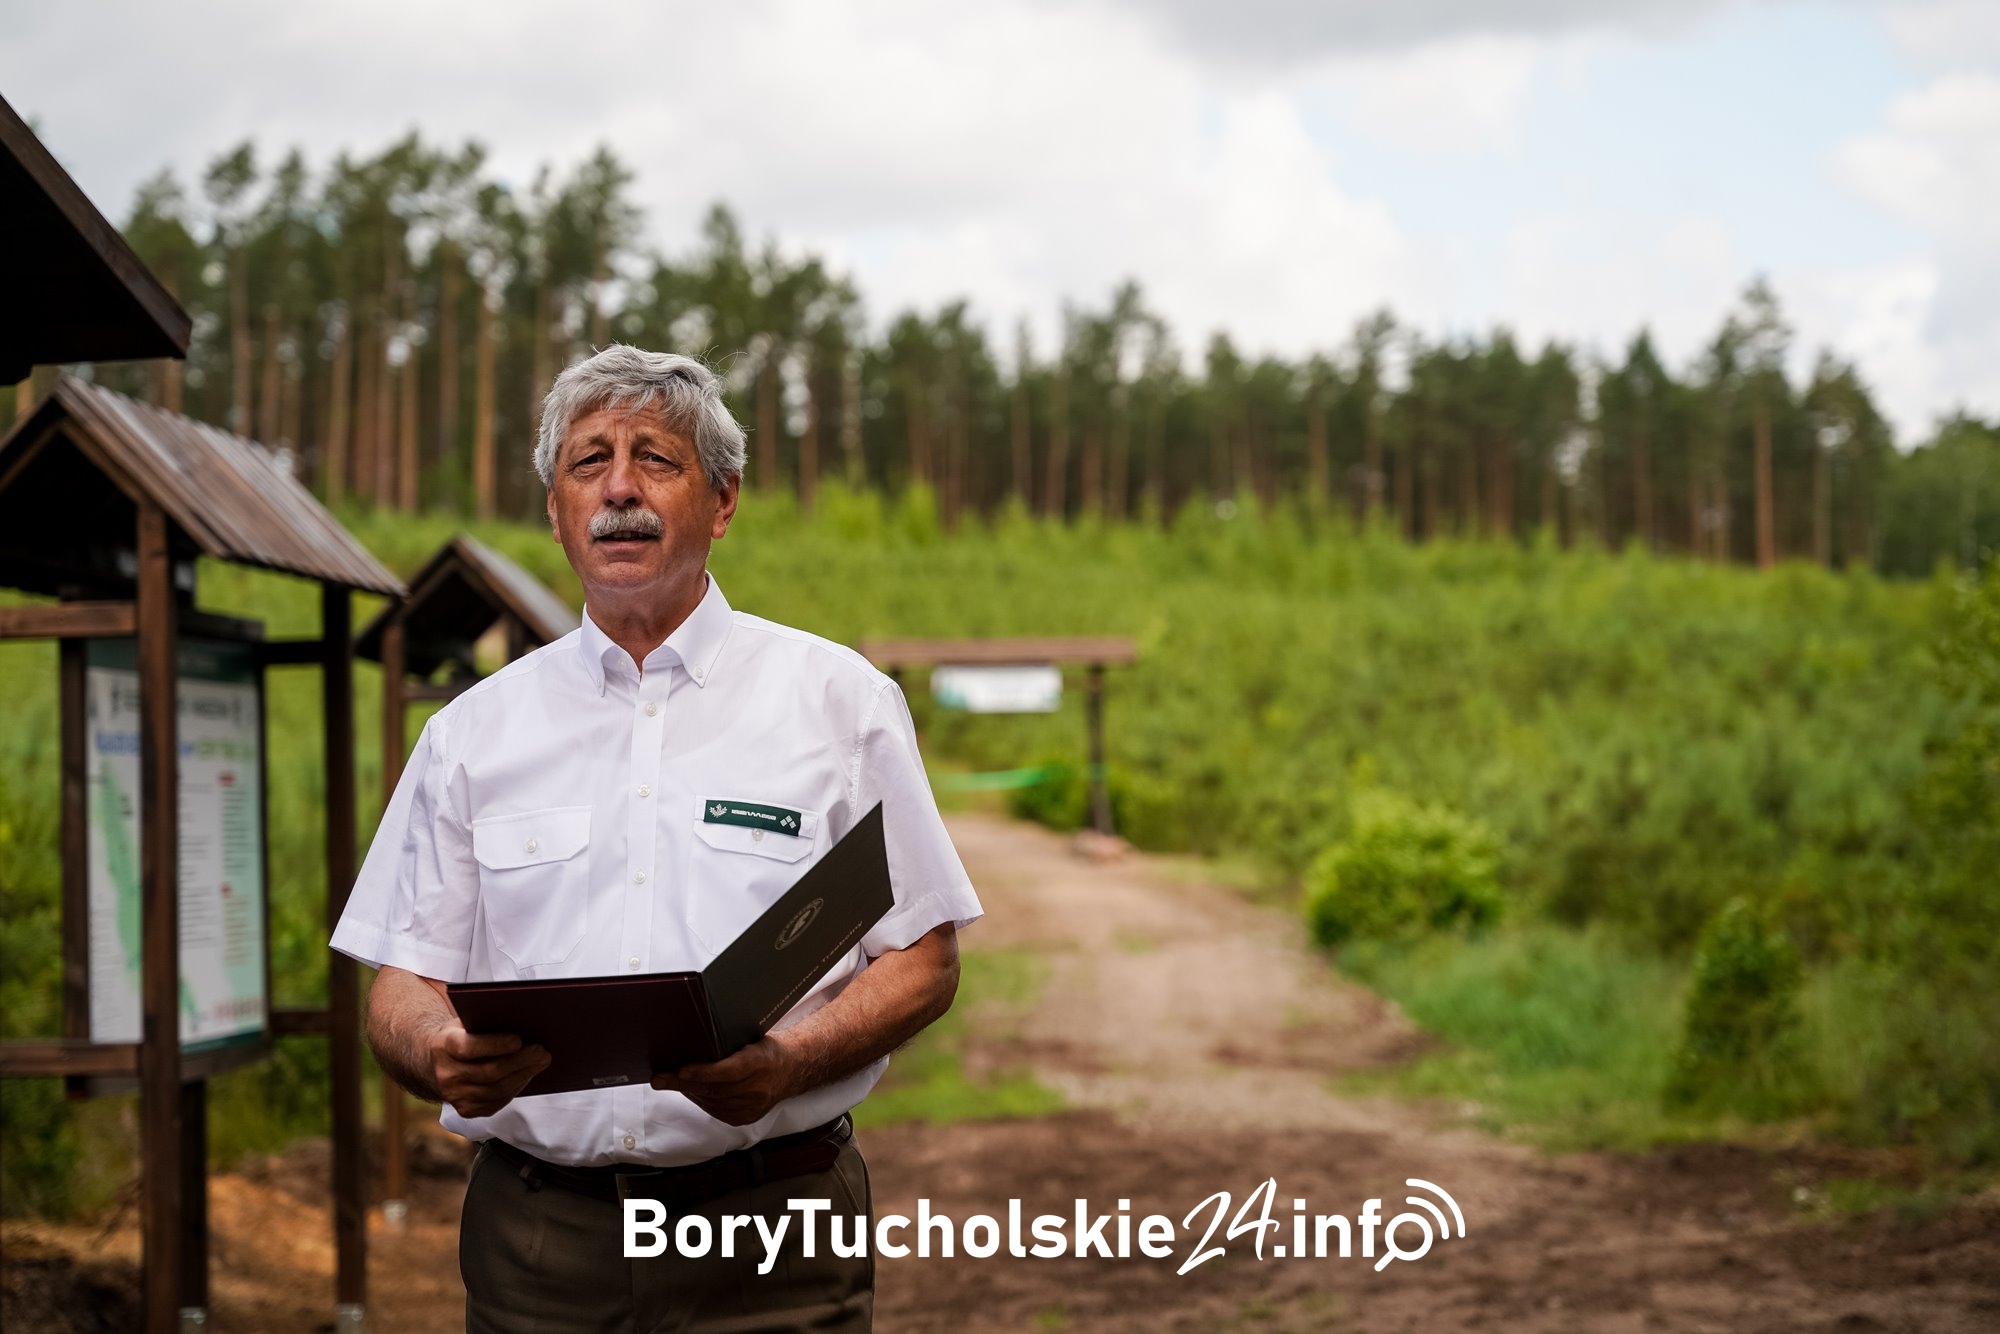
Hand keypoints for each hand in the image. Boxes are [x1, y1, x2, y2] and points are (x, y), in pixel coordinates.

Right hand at [429, 1023, 549, 1118]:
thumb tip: (524, 1021)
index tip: (519, 1040)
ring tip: (540, 1063)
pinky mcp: (464, 1110)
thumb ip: (487, 1022)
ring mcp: (454, 1095)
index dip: (496, 1045)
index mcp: (444, 1046)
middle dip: (520, 1062)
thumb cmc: (460, 1035)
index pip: (470, 1047)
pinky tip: (525, 1076)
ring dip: (523, 1076)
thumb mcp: (466, 1022)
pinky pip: (496, 1102)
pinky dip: (514, 1089)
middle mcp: (446, 1074)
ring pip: (496, 1090)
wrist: (434, 1062)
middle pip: (489, 1072)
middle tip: (542, 1052)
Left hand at [651, 1033, 801, 1125]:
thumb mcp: (751, 1038)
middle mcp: (759, 1087)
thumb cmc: (767, 1049)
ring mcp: (754, 1106)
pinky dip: (701, 1101)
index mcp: (761, 1061)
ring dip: (690, 1092)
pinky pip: (717, 1112)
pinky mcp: (748, 1117)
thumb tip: (691, 1043)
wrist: (792, 1069)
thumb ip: (727, 1045)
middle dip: (683, 1084)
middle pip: (715, 1089)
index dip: (702, 1072)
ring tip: (671, 1083)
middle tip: (660, 1078)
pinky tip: (692, 1092)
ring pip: (713, 1103)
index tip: (680, 1070)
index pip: (728, 1071)